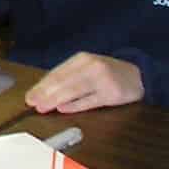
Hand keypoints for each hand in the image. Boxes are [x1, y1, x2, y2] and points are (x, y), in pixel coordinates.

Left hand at [26, 53, 144, 113]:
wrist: (138, 75)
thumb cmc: (107, 73)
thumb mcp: (87, 69)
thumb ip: (67, 77)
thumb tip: (43, 91)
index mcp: (82, 59)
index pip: (57, 73)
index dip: (41, 85)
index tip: (29, 96)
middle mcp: (91, 67)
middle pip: (63, 81)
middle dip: (45, 93)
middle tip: (32, 103)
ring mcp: (102, 80)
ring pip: (73, 91)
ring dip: (55, 100)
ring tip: (43, 107)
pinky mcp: (112, 94)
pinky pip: (89, 101)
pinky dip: (74, 105)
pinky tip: (63, 109)